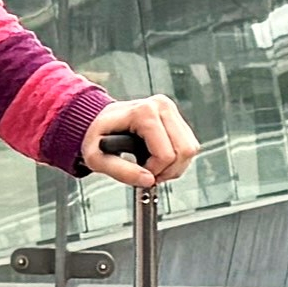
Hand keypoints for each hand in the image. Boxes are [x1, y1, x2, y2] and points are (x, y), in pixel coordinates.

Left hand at [83, 96, 198, 187]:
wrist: (100, 121)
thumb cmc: (97, 136)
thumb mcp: (97, 158)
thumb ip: (121, 172)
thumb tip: (148, 180)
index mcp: (143, 112)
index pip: (165, 153)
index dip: (155, 171)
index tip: (140, 172)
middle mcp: (161, 106)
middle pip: (183, 151)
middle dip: (167, 170)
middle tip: (149, 173)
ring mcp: (171, 110)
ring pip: (190, 149)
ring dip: (174, 166)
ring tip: (153, 166)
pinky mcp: (177, 117)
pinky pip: (189, 145)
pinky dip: (177, 159)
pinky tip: (159, 158)